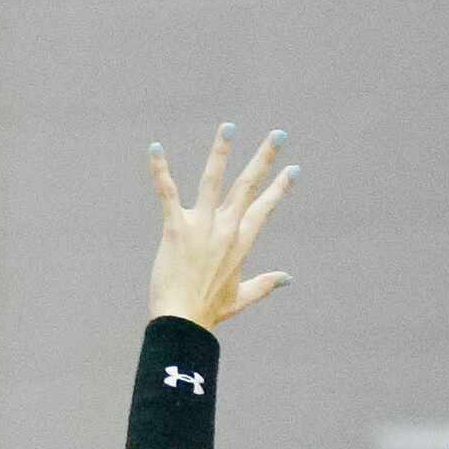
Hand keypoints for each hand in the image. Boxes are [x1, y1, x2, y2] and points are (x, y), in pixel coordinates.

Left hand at [146, 124, 297, 328]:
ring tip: (229, 127)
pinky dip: (160, 170)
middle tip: (278, 134)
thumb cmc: (208, 311)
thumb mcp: (242, 297)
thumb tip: (289, 278)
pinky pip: (168, 193)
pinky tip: (156, 148)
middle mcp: (226, 230)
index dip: (279, 187)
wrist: (182, 321)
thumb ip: (266, 284)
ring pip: (213, 181)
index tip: (293, 169)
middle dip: (264, 158)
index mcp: (241, 243)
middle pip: (247, 186)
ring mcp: (202, 227)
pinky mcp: (176, 229)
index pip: (264, 208)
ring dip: (221, 152)